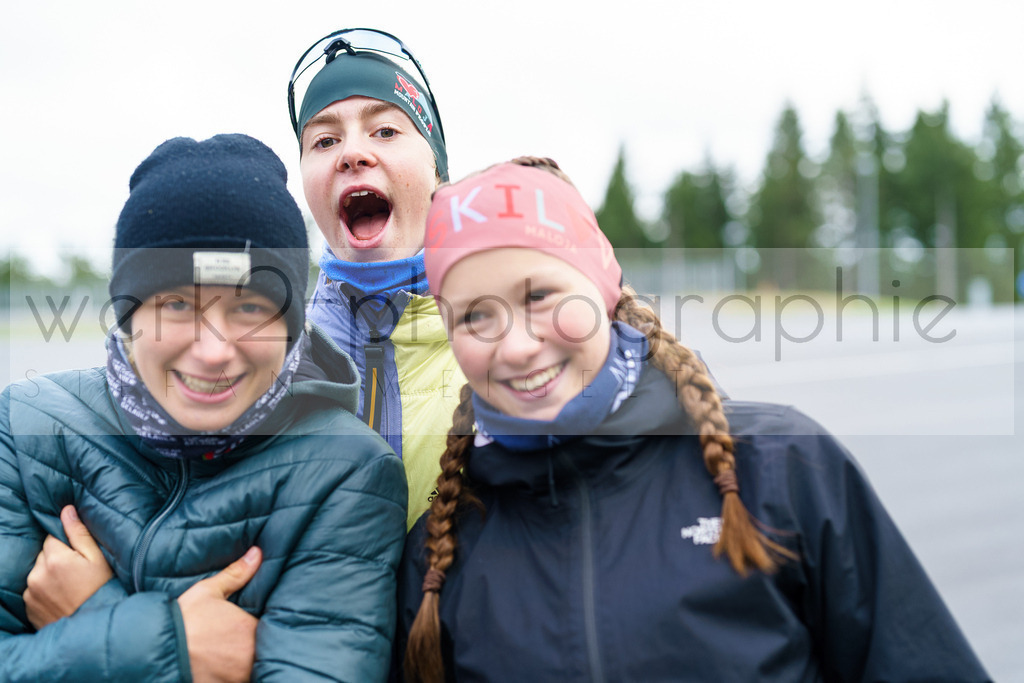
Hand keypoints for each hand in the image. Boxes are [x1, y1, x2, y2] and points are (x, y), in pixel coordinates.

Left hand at [24, 505, 113, 628]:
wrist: (94, 628)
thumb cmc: (102, 591)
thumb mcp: (98, 559)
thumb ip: (79, 533)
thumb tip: (66, 510)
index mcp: (55, 559)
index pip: (53, 536)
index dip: (68, 542)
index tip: (80, 554)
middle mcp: (37, 574)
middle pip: (44, 553)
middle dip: (58, 557)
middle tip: (79, 571)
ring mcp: (30, 593)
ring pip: (39, 571)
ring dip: (50, 574)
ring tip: (71, 587)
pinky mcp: (28, 607)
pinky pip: (34, 589)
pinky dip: (45, 590)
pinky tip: (63, 597)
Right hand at [177, 546, 261, 682]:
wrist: (153, 651)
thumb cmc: (182, 620)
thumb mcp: (208, 592)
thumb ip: (236, 574)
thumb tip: (257, 553)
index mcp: (251, 630)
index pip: (274, 630)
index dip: (271, 628)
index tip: (263, 625)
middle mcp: (250, 656)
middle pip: (266, 652)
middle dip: (262, 647)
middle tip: (247, 641)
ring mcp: (238, 677)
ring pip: (254, 670)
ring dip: (249, 664)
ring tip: (237, 654)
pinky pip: (239, 681)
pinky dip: (235, 677)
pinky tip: (226, 669)